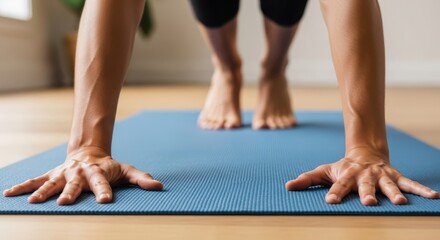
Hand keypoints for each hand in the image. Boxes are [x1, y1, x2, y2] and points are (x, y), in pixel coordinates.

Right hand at [3, 147, 162, 204]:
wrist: (89, 153)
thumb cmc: (110, 166)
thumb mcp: (127, 171)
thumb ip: (142, 179)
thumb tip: (160, 186)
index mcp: (98, 172)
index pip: (102, 183)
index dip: (104, 191)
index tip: (105, 201)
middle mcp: (80, 172)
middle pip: (75, 183)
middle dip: (70, 192)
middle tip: (65, 203)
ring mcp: (64, 173)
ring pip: (53, 182)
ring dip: (43, 191)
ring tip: (34, 202)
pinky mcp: (53, 174)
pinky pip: (36, 180)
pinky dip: (24, 186)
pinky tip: (9, 194)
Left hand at [286, 148, 438, 204]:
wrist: (365, 153)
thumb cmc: (342, 167)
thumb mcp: (324, 171)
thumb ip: (307, 178)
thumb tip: (287, 186)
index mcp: (346, 174)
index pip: (338, 185)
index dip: (334, 193)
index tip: (330, 201)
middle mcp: (364, 175)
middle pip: (365, 185)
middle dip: (367, 194)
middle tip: (369, 203)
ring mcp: (381, 175)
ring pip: (389, 185)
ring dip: (394, 193)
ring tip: (402, 203)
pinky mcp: (395, 176)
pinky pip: (409, 182)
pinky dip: (421, 189)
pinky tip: (433, 197)